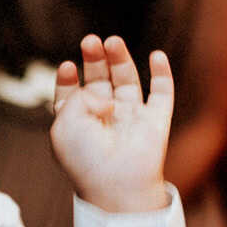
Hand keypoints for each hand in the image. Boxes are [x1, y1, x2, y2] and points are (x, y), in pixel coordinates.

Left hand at [48, 34, 173, 213]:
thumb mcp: (64, 124)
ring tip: (112, 41)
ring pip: (127, 80)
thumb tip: (104, 93)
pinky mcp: (156, 121)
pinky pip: (162, 93)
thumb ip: (77, 96)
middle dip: (95, 59)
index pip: (72, 93)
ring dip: (120, 59)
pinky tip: (156, 56)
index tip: (67, 67)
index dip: (68, 78)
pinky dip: (162, 73)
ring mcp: (131, 119)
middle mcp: (104, 119)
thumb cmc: (86, 160)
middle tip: (90, 41)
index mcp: (77, 124)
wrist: (116, 185)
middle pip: (99, 80)